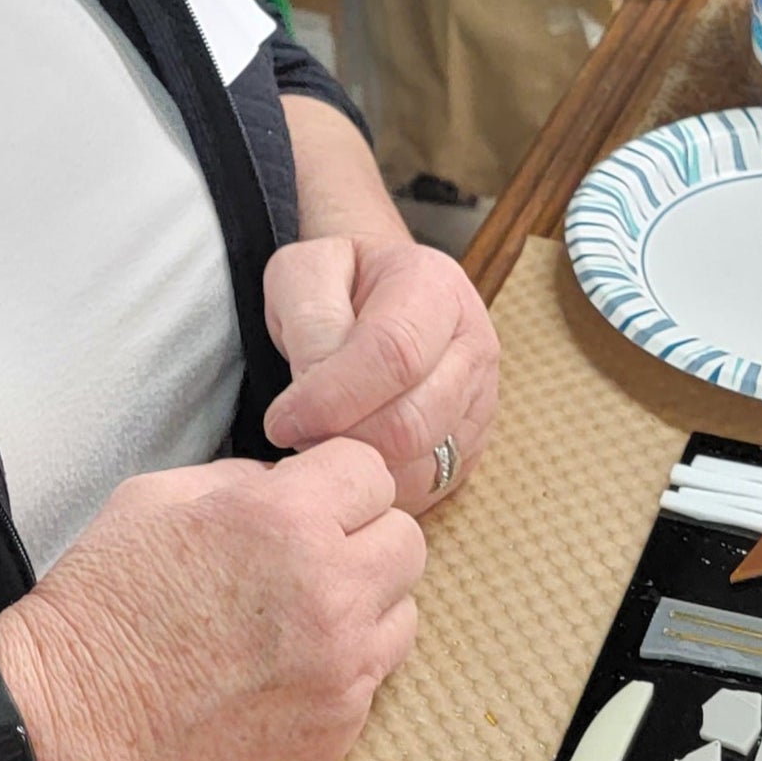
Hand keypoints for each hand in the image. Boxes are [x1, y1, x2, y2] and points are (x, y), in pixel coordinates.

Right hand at [0, 441, 422, 760]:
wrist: (69, 730)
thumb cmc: (102, 607)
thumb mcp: (159, 495)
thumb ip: (246, 479)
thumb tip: (295, 484)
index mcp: (285, 520)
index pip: (371, 470)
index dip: (337, 478)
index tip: (314, 494)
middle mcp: (328, 592)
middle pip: (406, 540)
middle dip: (363, 535)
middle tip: (314, 551)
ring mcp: (340, 670)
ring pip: (403, 611)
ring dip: (365, 603)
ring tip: (301, 612)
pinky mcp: (336, 731)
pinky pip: (375, 678)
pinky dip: (345, 665)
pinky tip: (285, 665)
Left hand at [260, 236, 499, 512]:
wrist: (373, 288)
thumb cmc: (335, 279)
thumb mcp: (304, 272)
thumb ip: (310, 325)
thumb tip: (315, 396)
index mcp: (435, 286)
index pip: (394, 355)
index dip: (332, 398)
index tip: (280, 421)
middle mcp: (474, 344)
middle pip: (412, 423)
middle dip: (342, 440)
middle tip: (293, 436)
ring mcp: (481, 399)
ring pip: (422, 465)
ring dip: (357, 467)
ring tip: (316, 442)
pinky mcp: (472, 444)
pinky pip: (425, 488)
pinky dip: (378, 487)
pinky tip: (344, 457)